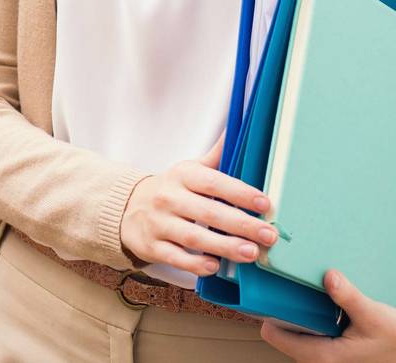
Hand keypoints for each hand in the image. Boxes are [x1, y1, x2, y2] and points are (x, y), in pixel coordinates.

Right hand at [118, 127, 277, 274]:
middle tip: (268, 235)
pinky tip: (215, 266)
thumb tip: (236, 129)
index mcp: (182, 175)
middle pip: (208, 213)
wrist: (127, 207)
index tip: (265, 203)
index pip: (213, 182)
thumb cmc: (170, 189)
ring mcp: (159, 223)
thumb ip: (216, 155)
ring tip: (251, 253)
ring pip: (194, 237)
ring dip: (225, 246)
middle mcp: (169, 198)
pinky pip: (175, 257)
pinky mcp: (152, 246)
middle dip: (241, 225)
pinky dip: (195, 264)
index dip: (240, 193)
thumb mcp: (189, 169)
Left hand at [259, 269, 395, 362]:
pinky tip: (317, 306)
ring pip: (303, 341)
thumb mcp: (373, 314)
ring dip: (297, 321)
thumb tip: (327, 275)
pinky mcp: (343, 356)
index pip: (282, 341)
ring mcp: (335, 361)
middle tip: (273, 290)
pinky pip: (317, 341)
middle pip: (289, 341)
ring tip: (292, 295)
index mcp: (328, 357)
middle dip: (281, 318)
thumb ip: (348, 296)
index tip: (258, 300)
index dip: (267, 321)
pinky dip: (312, 325)